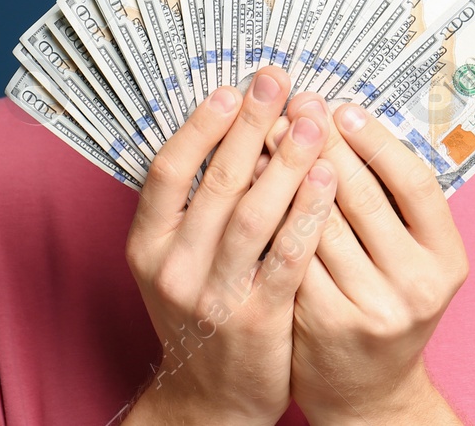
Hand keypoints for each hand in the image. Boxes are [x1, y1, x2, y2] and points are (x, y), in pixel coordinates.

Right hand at [123, 66, 336, 425]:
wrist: (210, 400)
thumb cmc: (201, 315)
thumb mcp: (175, 261)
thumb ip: (193, 207)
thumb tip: (228, 127)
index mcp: (147, 246)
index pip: (168, 171)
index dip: (200, 126)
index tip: (230, 88)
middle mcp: (172, 269)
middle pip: (216, 182)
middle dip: (251, 125)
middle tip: (278, 81)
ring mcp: (214, 297)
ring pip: (253, 215)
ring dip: (285, 161)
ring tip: (311, 120)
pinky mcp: (257, 321)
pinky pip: (287, 257)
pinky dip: (307, 213)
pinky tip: (327, 178)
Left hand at [266, 99, 469, 424]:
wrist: (367, 391)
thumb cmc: (384, 305)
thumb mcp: (410, 258)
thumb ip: (390, 203)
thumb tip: (343, 123)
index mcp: (446, 260)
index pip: (415, 183)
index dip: (377, 140)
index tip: (343, 108)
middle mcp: (415, 285)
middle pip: (362, 195)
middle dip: (322, 143)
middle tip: (295, 106)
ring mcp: (370, 308)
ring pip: (319, 222)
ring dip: (287, 171)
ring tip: (265, 132)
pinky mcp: (324, 324)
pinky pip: (290, 255)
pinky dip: (269, 215)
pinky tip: (250, 186)